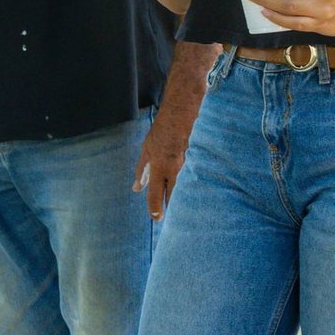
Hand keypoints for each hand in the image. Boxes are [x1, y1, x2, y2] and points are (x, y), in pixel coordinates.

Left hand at [133, 103, 199, 220]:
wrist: (181, 114)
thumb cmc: (161, 132)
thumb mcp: (146, 150)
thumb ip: (141, 170)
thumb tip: (136, 188)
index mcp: (159, 167)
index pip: (155, 193)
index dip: (154, 208)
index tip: (156, 218)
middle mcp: (174, 169)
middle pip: (173, 196)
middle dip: (172, 209)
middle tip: (171, 219)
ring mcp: (188, 167)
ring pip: (186, 189)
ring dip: (183, 199)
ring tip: (184, 210)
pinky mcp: (198, 163)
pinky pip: (195, 180)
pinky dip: (193, 187)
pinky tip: (196, 193)